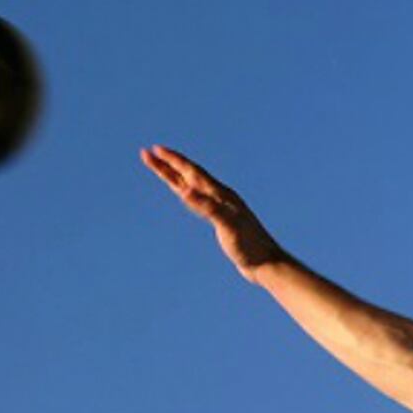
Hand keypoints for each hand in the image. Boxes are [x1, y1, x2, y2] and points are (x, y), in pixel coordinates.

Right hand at [140, 145, 285, 282]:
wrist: (266, 262)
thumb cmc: (249, 245)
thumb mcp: (227, 225)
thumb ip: (207, 207)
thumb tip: (185, 191)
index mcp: (221, 195)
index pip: (192, 172)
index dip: (173, 161)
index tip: (154, 150)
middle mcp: (220, 197)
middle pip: (189, 175)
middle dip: (167, 164)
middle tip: (147, 153)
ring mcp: (221, 207)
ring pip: (192, 185)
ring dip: (175, 175)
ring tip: (160, 167)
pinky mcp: (220, 219)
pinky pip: (198, 200)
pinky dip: (187, 192)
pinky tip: (185, 192)